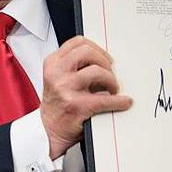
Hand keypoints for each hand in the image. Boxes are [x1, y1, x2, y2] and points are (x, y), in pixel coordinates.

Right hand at [41, 36, 132, 158]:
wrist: (49, 130)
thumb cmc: (57, 103)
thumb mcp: (57, 77)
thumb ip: (72, 64)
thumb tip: (103, 59)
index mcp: (52, 64)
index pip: (78, 42)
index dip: (96, 48)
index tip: (104, 58)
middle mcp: (56, 74)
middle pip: (87, 52)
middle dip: (104, 61)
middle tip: (110, 72)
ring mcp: (65, 89)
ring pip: (98, 71)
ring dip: (112, 80)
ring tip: (112, 88)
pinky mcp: (77, 106)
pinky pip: (106, 99)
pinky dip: (119, 101)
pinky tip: (123, 102)